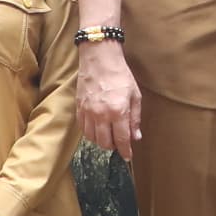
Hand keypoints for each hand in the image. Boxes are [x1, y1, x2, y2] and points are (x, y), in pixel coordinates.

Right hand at [77, 40, 143, 160]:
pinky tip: (97, 129)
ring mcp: (88, 112)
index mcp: (118, 111)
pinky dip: (90, 133)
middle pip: (105, 143)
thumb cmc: (120, 75)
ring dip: (101, 141)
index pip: (122, 139)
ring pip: (92, 138)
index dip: (126, 151)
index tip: (128, 156)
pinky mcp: (79, 108)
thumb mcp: (135, 95)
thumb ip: (135, 118)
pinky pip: (83, 129)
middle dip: (113, 146)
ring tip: (108, 136)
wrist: (99, 59)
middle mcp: (101, 115)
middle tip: (119, 143)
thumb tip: (136, 137)